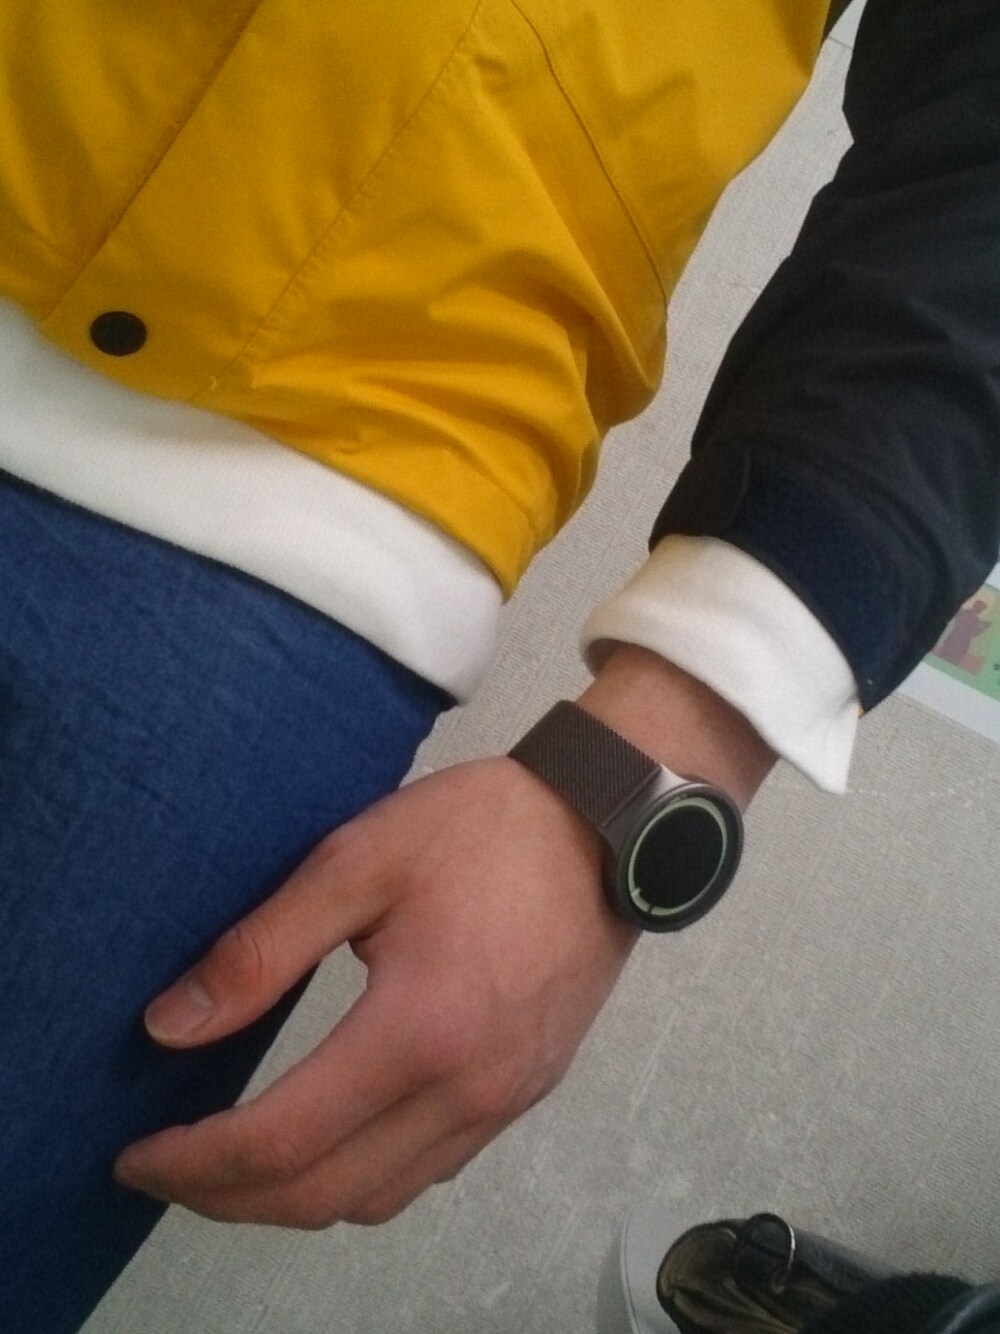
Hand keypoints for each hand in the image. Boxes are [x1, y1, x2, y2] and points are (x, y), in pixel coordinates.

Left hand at [114, 756, 638, 1227]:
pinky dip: (361, 1177)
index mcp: (417, 1030)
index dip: (194, 1163)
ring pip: (378, 1199)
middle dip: (227, 1198)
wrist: (607, 827)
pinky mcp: (528, 1093)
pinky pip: (429, 1172)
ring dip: (294, 1198)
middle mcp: (465, 1091)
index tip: (136, 1155)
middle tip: (170, 1165)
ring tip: (237, 1159)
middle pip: (323, 1197)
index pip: (280, 1142)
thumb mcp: (357, 859)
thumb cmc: (481, 830)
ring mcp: (505, 1103)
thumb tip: (169, 1026)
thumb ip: (261, 949)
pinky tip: (331, 1134)